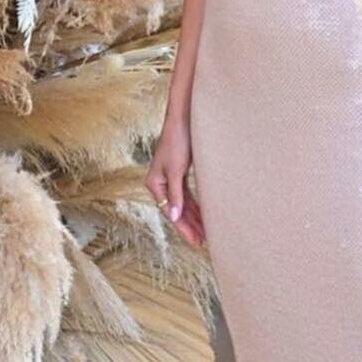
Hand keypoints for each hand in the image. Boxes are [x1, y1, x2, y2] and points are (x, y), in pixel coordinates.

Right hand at [146, 116, 207, 247]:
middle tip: (203, 242)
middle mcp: (161, 184)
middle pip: (177, 210)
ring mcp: (171, 179)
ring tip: (206, 233)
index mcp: (155, 184)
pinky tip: (204, 215)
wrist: (183, 119)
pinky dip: (196, 206)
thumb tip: (174, 216)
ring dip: (194, 218)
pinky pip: (188, 196)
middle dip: (190, 226)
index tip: (196, 240)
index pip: (170, 212)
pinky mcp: (180, 173)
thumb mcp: (176, 170)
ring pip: (183, 204)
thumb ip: (175, 194)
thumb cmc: (177, 141)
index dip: (183, 228)